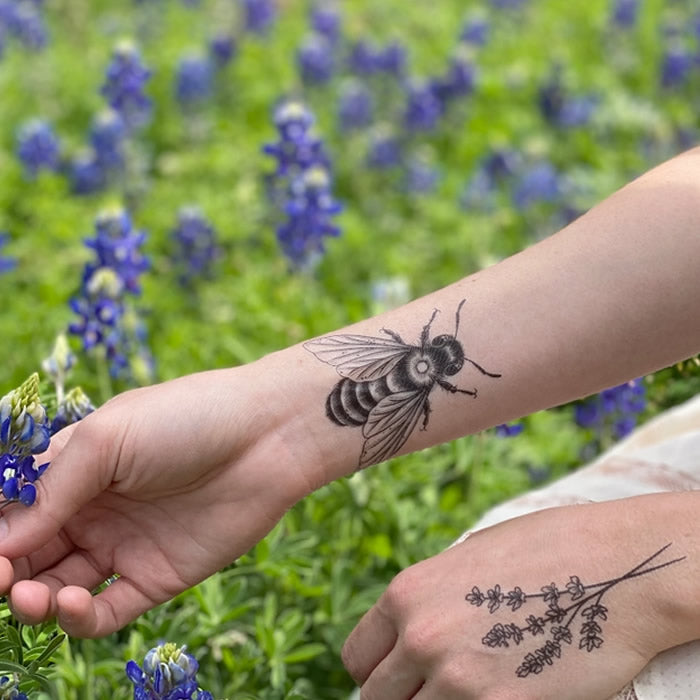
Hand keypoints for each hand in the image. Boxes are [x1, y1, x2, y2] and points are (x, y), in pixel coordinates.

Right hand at [0, 361, 318, 637]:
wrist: (267, 436)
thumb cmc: (187, 418)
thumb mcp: (108, 437)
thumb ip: (53, 488)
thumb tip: (3, 539)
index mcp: (78, 469)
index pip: (17, 507)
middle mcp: (96, 509)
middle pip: (32, 553)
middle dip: (8, 570)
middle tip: (1, 578)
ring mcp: (126, 544)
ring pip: (61, 587)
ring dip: (35, 599)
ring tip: (30, 595)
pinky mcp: (158, 576)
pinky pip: (108, 610)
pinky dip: (80, 618)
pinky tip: (70, 604)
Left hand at [342, 497, 693, 699]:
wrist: (614, 567)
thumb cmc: (544, 551)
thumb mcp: (468, 559)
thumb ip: (429, 598)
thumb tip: (409, 630)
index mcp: (408, 594)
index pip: (358, 657)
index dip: (375, 671)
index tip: (395, 677)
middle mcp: (422, 638)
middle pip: (376, 698)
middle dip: (400, 696)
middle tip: (430, 689)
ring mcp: (459, 680)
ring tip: (465, 689)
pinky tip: (495, 695)